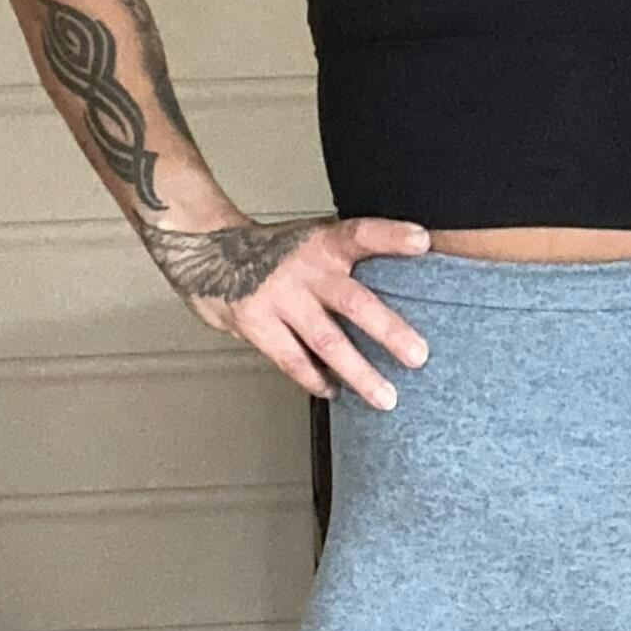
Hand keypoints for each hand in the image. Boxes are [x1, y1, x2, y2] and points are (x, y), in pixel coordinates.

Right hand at [136, 211, 432, 409]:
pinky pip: (292, 359)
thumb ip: (343, 262)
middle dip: (388, 330)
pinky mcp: (255, 322)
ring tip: (386, 397)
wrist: (207, 251)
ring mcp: (279, 297)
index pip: (361, 233)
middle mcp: (304, 268)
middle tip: (418, 355)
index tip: (422, 242)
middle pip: (353, 300)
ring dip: (359, 372)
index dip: (392, 237)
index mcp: (322, 242)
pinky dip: (315, 378)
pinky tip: (333, 390)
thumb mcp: (310, 242)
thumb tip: (401, 287)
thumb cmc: (274, 254)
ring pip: (326, 340)